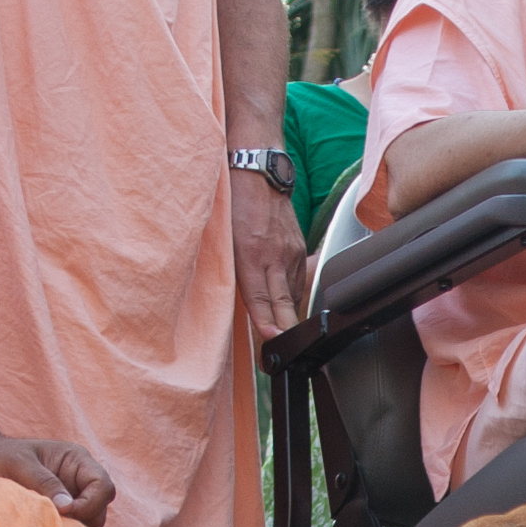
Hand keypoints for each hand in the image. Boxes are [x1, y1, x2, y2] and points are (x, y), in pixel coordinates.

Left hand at [0, 431, 115, 526]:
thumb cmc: (0, 456)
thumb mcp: (20, 465)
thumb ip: (44, 483)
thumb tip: (67, 507)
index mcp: (77, 460)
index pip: (102, 485)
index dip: (90, 503)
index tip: (65, 511)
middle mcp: (80, 478)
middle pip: (100, 507)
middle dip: (83, 520)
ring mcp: (73, 496)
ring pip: (90, 521)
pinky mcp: (62, 512)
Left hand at [230, 171, 308, 340]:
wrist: (259, 175)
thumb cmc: (235, 205)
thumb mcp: (225, 240)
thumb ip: (232, 270)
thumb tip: (238, 301)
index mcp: (251, 254)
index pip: (260, 298)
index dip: (267, 323)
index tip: (272, 340)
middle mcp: (275, 256)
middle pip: (284, 304)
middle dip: (285, 331)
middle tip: (284, 351)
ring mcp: (291, 254)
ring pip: (294, 296)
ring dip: (288, 317)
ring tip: (285, 336)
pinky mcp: (301, 250)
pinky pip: (299, 283)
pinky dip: (293, 298)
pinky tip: (287, 307)